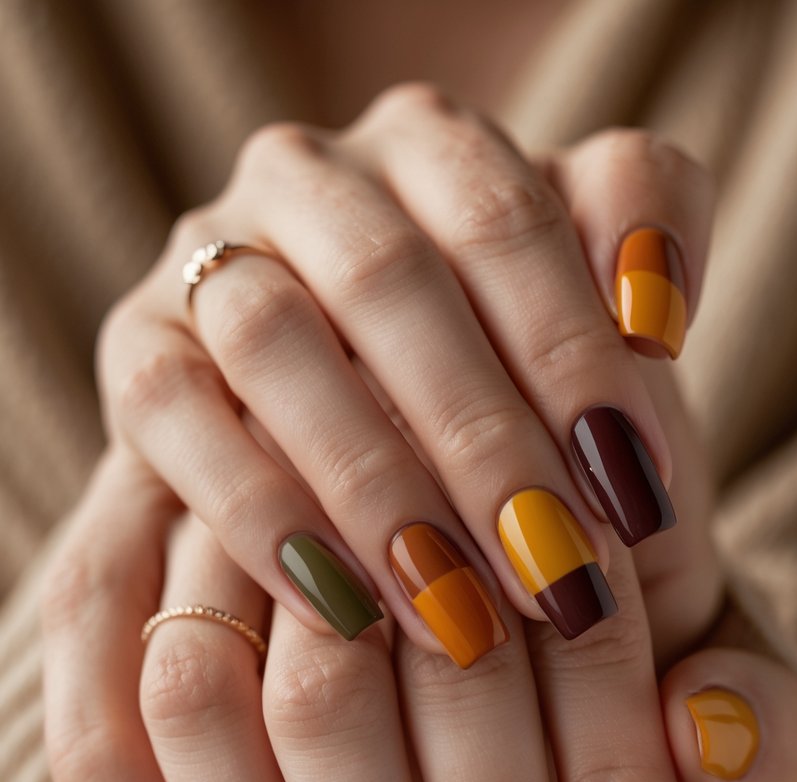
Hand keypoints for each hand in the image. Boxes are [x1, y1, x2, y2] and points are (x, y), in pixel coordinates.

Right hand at [40, 365, 796, 781]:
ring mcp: (241, 476)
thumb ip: (749, 705)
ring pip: (214, 688)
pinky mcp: (143, 514)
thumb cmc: (587, 585)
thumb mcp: (695, 647)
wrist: (478, 482)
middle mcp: (373, 442)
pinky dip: (112, 778)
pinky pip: (87, 632)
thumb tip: (708, 734)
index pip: (573, 643)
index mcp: (540, 457)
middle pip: (376, 680)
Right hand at [95, 83, 713, 660]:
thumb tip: (653, 313)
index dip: (576, 357)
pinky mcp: (138, 350)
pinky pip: (174, 418)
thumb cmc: (513, 390)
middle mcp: (309, 179)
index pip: (508, 217)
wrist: (374, 451)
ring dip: (375, 485)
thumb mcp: (588, 322)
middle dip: (483, 442)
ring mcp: (208, 256)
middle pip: (392, 282)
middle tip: (557, 573)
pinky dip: (260, 515)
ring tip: (462, 614)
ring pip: (275, 341)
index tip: (638, 493)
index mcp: (430, 146)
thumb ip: (642, 258)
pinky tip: (343, 609)